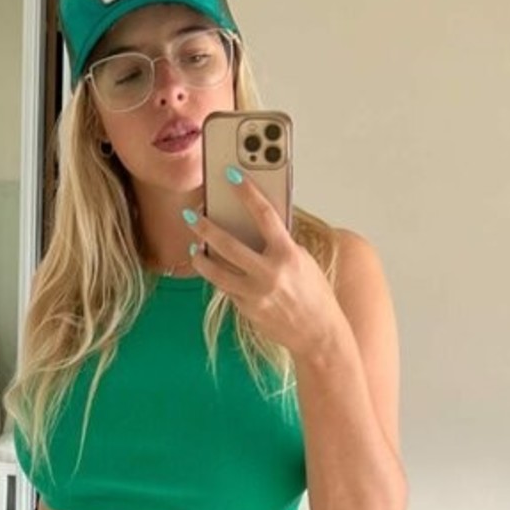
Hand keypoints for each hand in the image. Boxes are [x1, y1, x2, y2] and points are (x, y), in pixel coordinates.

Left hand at [184, 173, 344, 361]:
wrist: (318, 333)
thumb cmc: (314, 294)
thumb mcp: (302, 261)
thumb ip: (279, 244)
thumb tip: (253, 228)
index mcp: (288, 255)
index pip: (264, 215)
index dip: (247, 193)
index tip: (231, 176)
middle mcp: (269, 274)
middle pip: (228, 245)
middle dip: (205, 227)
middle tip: (191, 215)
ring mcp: (255, 294)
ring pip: (216, 272)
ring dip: (200, 257)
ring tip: (194, 245)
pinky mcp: (246, 309)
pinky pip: (226, 288)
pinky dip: (218, 276)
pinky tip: (213, 268)